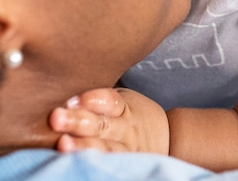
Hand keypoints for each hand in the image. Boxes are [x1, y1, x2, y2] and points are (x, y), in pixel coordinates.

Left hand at [49, 87, 168, 153]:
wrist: (167, 137)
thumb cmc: (130, 115)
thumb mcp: (122, 101)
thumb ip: (99, 99)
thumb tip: (59, 85)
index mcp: (123, 108)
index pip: (109, 101)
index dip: (91, 100)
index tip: (69, 101)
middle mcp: (125, 129)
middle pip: (102, 126)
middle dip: (78, 122)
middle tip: (55, 118)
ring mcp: (126, 150)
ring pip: (105, 149)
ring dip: (82, 146)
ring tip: (62, 144)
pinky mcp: (125, 165)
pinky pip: (109, 165)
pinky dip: (94, 163)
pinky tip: (75, 163)